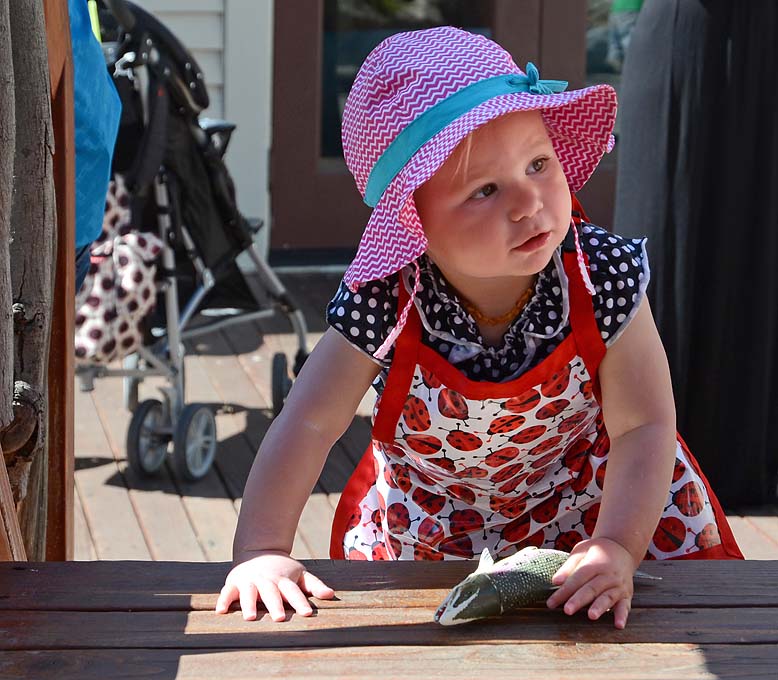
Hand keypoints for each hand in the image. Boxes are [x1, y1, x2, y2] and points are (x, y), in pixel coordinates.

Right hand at [214, 550, 334, 621]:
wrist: (258, 551)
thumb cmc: (283, 570)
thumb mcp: (300, 574)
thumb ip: (314, 585)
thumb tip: (331, 595)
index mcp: (284, 580)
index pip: (294, 592)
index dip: (300, 602)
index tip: (308, 613)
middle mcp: (267, 580)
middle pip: (272, 593)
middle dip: (275, 605)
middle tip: (280, 617)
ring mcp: (250, 581)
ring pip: (249, 593)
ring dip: (249, 604)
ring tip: (250, 617)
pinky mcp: (234, 582)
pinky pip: (227, 592)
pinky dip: (223, 600)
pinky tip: (221, 611)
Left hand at [546, 537, 635, 628]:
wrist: (622, 548)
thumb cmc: (596, 551)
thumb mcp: (581, 551)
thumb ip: (568, 566)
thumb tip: (555, 581)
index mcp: (594, 563)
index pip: (576, 578)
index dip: (563, 591)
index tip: (551, 603)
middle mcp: (607, 575)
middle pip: (591, 589)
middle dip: (578, 600)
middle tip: (567, 610)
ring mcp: (618, 585)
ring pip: (607, 597)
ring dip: (599, 607)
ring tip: (591, 616)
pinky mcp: (627, 594)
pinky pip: (625, 606)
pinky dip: (622, 616)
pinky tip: (618, 625)